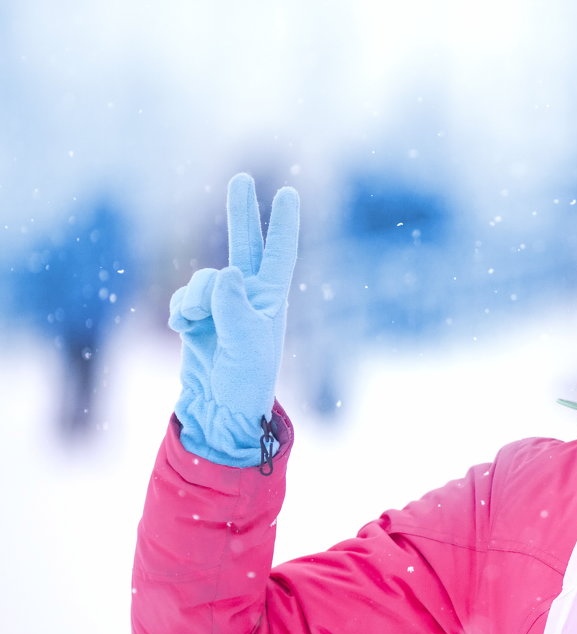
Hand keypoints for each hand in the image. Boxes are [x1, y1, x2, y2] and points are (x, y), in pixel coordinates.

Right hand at [169, 173, 298, 466]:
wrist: (218, 406)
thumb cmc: (245, 377)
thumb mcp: (245, 343)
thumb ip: (234, 306)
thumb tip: (225, 274)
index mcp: (271, 298)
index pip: (279, 253)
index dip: (283, 223)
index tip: (289, 192)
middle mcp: (248, 295)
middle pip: (244, 244)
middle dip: (241, 212)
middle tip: (242, 177)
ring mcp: (222, 303)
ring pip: (202, 278)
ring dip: (195, 299)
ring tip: (198, 325)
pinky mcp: (197, 315)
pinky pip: (183, 296)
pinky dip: (180, 311)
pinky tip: (185, 330)